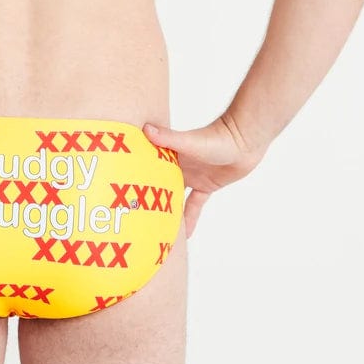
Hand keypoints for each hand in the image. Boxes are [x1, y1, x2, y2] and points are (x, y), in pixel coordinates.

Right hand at [143, 113, 266, 237]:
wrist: (245, 141)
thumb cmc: (218, 137)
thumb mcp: (190, 141)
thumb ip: (169, 138)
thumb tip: (146, 128)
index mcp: (168, 153)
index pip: (147, 167)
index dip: (134, 178)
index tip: (118, 191)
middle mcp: (177, 165)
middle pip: (158, 184)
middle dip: (145, 198)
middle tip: (131, 217)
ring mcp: (191, 176)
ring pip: (174, 197)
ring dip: (166, 210)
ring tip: (153, 228)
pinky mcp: (205, 186)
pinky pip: (194, 205)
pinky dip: (189, 218)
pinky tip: (185, 234)